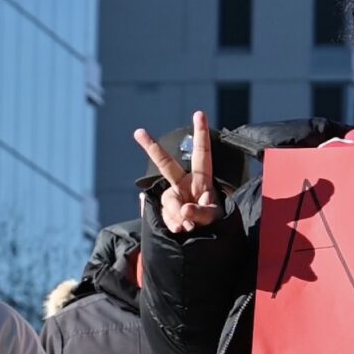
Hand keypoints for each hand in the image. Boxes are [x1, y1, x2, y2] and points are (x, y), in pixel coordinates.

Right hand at [134, 111, 222, 233]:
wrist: (201, 240)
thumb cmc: (214, 222)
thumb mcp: (214, 216)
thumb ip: (202, 212)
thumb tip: (184, 211)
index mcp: (200, 179)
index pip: (201, 154)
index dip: (201, 134)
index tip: (199, 113)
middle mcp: (184, 185)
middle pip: (166, 164)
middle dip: (152, 148)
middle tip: (139, 132)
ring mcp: (173, 198)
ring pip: (169, 201)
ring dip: (178, 215)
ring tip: (189, 227)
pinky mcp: (165, 213)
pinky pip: (165, 217)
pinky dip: (173, 224)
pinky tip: (180, 230)